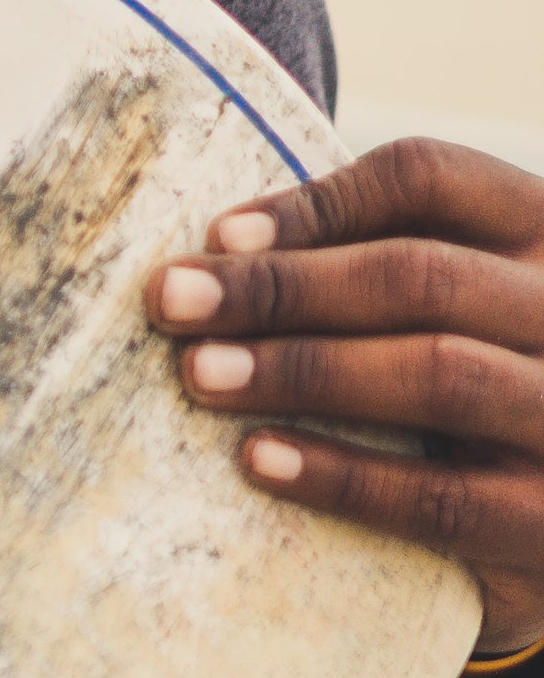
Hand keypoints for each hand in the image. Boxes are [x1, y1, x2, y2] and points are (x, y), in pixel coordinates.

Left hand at [147, 139, 543, 662]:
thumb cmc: (476, 382)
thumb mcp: (455, 302)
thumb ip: (374, 265)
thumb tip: (214, 256)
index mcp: (543, 233)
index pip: (432, 179)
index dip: (319, 201)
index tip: (218, 235)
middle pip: (422, 275)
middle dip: (282, 287)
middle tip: (172, 301)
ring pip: (438, 373)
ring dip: (303, 371)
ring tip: (200, 374)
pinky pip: (443, 497)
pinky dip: (344, 476)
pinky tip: (258, 460)